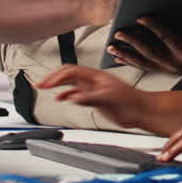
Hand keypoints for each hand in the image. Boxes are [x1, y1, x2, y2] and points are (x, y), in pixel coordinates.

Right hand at [37, 65, 152, 130]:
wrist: (142, 110)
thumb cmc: (131, 102)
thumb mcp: (109, 99)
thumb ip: (90, 98)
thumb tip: (73, 97)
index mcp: (95, 76)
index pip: (70, 72)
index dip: (56, 77)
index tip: (45, 84)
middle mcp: (92, 80)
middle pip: (67, 74)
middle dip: (52, 78)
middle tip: (39, 84)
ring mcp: (93, 88)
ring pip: (70, 83)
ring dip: (57, 85)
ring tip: (44, 87)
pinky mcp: (94, 98)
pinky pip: (76, 93)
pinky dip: (66, 94)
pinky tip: (60, 98)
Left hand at [108, 0, 181, 74]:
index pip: (166, 37)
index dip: (153, 27)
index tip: (139, 17)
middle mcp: (174, 63)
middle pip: (149, 51)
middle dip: (133, 42)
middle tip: (118, 33)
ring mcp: (166, 69)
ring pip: (143, 62)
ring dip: (126, 54)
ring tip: (111, 46)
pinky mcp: (161, 71)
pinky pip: (143, 67)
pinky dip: (129, 62)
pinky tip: (117, 57)